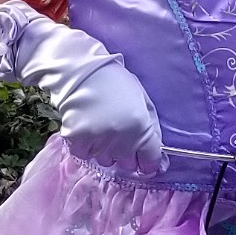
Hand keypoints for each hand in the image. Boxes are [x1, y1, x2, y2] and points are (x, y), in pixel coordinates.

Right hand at [0, 0, 165, 175]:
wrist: (80, 71)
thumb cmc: (115, 83)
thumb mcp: (142, 100)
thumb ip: (152, 129)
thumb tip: (158, 160)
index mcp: (141, 127)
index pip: (150, 161)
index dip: (147, 161)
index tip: (142, 158)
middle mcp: (121, 139)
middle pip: (127, 163)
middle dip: (125, 153)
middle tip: (117, 132)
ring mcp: (98, 142)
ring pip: (105, 160)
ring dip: (105, 149)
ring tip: (100, 125)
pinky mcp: (77, 141)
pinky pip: (85, 154)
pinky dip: (86, 145)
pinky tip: (86, 126)